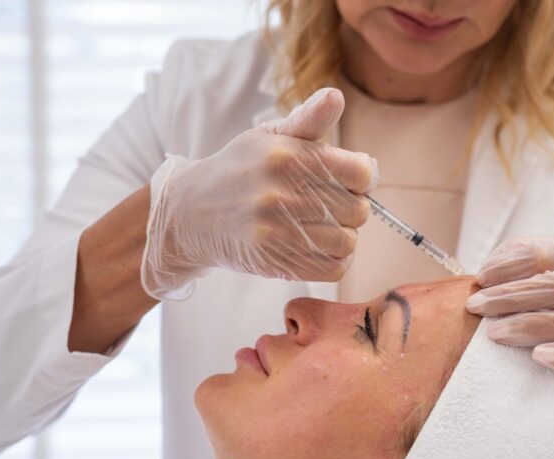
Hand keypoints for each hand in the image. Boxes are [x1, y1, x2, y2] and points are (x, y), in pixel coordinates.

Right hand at [141, 88, 377, 299]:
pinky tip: (318, 244)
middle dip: (351, 206)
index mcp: (287, 155)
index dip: (362, 177)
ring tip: (320, 223)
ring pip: (348, 240)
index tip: (349, 178)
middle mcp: (282, 193)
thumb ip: (309, 119)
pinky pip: (334, 267)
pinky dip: (334, 258)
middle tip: (328, 202)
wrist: (192, 213)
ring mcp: (278, 231)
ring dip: (342, 234)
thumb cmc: (240, 170)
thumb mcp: (269, 136)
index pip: (361, 173)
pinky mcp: (275, 261)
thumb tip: (335, 96)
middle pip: (358, 209)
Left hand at [466, 235, 553, 386]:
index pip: (543, 253)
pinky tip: (541, 357)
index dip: (507, 266)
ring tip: (495, 334)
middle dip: (508, 297)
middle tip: (475, 307)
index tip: (480, 278)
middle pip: (553, 287)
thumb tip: (491, 265)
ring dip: (529, 327)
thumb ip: (547, 257)